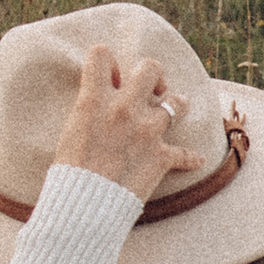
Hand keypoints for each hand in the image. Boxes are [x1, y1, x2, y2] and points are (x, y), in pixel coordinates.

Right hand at [53, 39, 197, 203]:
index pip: (100, 55)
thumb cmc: (69, 175)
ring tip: (171, 114)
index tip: (110, 78)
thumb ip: (89, 111)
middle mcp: (124, 109)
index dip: (108, 62)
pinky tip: (194, 160)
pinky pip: (186, 154)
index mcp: (94, 100)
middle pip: (150, 68)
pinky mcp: (162, 157)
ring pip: (178, 101)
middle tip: (149, 91)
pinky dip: (190, 158)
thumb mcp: (70, 132)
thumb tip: (98, 102)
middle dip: (152, 77)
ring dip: (176, 106)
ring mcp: (147, 131)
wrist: (84, 208)